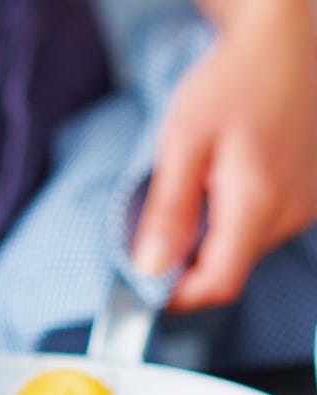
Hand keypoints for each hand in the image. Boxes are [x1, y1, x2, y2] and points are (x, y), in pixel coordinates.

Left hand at [132, 0, 316, 311]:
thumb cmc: (231, 83)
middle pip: (230, 271)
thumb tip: (151, 267)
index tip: (149, 288)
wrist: (280, 43)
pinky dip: (231, 226)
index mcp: (257, 203)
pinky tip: (217, 192)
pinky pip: (261, 230)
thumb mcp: (183, 144)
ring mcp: (304, 205)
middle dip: (189, 268)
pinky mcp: (306, 196)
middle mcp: (290, 212)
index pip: (219, 284)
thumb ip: (168, 211)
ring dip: (210, 246)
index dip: (179, 296)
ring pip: (245, 253)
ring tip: (191, 201)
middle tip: (156, 238)